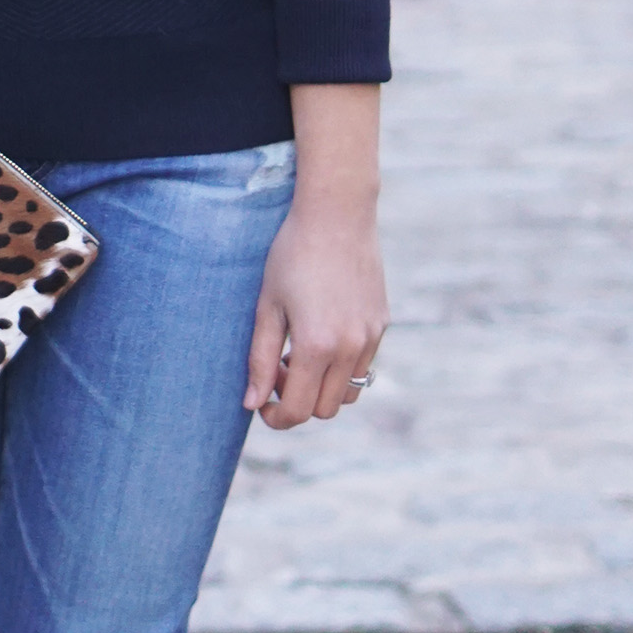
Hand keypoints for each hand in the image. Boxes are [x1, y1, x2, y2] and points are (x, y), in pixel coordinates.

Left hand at [244, 187, 387, 431]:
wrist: (337, 214)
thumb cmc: (292, 255)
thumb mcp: (268, 305)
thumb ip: (260, 358)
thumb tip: (252, 403)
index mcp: (316, 345)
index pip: (298, 411)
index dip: (276, 418)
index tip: (262, 406)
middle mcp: (350, 348)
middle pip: (323, 410)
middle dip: (297, 401)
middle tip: (277, 369)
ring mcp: (370, 338)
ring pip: (347, 393)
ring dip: (321, 388)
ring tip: (299, 354)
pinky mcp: (381, 325)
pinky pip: (363, 367)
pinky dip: (340, 368)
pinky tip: (322, 335)